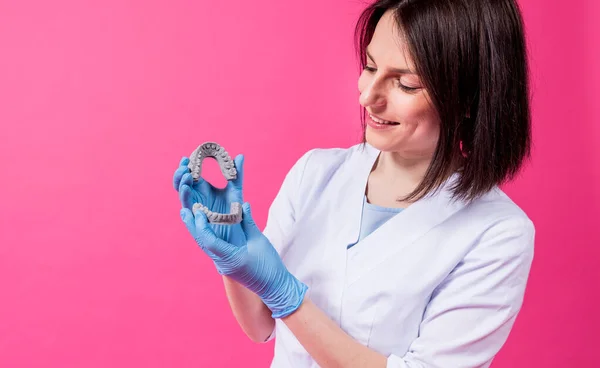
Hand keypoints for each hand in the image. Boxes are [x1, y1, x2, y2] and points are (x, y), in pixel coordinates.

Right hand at [172, 155, 245, 246]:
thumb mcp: (236, 191)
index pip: (190, 175)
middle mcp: (196, 199)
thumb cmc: (235, 213)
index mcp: (203, 189)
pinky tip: (187, 196)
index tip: (187, 157)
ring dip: (182, 187)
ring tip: (187, 177)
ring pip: (183, 198)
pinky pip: (188, 214)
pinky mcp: (198, 223)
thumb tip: (240, 156)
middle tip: (185, 166)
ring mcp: (196, 211)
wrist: (238, 235)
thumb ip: (237, 174)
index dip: (187, 166)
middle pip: (182, 185)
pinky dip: (186, 205)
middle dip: (180, 175)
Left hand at [179, 202, 307, 318]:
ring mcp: (223, 265)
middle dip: (193, 226)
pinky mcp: (226, 264)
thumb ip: (248, 223)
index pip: (210, 241)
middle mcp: (223, 263)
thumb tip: (243, 204)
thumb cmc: (269, 266)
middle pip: (203, 243)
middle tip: (184, 210)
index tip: (198, 211)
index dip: (202, 226)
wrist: (274, 287)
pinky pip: (212, 248)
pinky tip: (204, 226)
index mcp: (231, 258)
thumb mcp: (259, 241)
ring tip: (189, 215)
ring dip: (197, 230)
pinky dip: (207, 235)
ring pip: (205, 246)